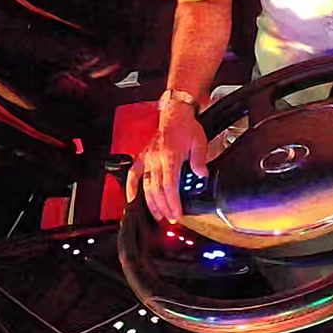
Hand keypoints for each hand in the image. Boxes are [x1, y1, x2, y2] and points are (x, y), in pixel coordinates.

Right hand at [126, 104, 208, 223]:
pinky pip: (133, 175)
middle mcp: (156, 159)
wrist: (174, 113)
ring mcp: (147, 159)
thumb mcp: (199, 142)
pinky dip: (131, 188)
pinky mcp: (142, 157)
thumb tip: (201, 175)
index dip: (172, 202)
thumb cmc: (186, 127)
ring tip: (158, 215)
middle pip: (157, 190)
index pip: (170, 186)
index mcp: (169, 156)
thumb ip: (200, 160)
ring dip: (151, 203)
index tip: (177, 214)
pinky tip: (131, 200)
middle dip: (164, 207)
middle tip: (171, 219)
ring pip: (145, 186)